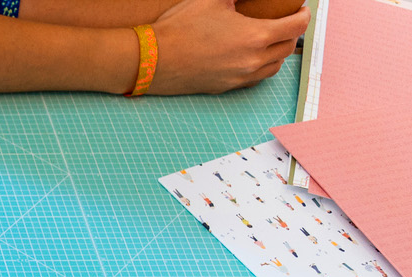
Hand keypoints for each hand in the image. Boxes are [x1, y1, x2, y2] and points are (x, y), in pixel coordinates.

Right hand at [149, 0, 307, 92]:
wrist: (151, 59)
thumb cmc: (180, 27)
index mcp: (256, 36)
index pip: (296, 26)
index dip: (304, 15)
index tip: (302, 9)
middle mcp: (253, 60)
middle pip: (288, 48)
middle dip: (292, 33)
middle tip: (287, 22)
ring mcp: (239, 77)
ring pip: (274, 67)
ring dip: (278, 53)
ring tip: (272, 42)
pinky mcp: (225, 87)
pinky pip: (254, 79)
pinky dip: (261, 67)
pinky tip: (252, 58)